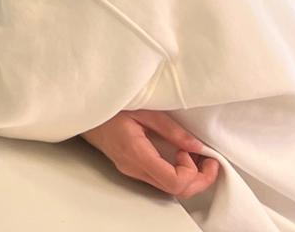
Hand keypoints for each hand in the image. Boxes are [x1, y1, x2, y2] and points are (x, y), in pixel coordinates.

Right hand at [82, 110, 219, 197]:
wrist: (83, 108)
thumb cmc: (110, 104)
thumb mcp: (144, 110)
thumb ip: (171, 129)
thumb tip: (197, 147)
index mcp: (136, 153)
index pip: (174, 182)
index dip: (191, 172)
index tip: (192, 152)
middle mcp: (133, 167)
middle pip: (175, 191)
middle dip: (200, 180)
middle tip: (210, 162)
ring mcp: (131, 170)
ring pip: (169, 189)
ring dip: (190, 178)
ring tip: (198, 158)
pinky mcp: (131, 167)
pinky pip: (161, 180)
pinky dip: (178, 174)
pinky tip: (181, 157)